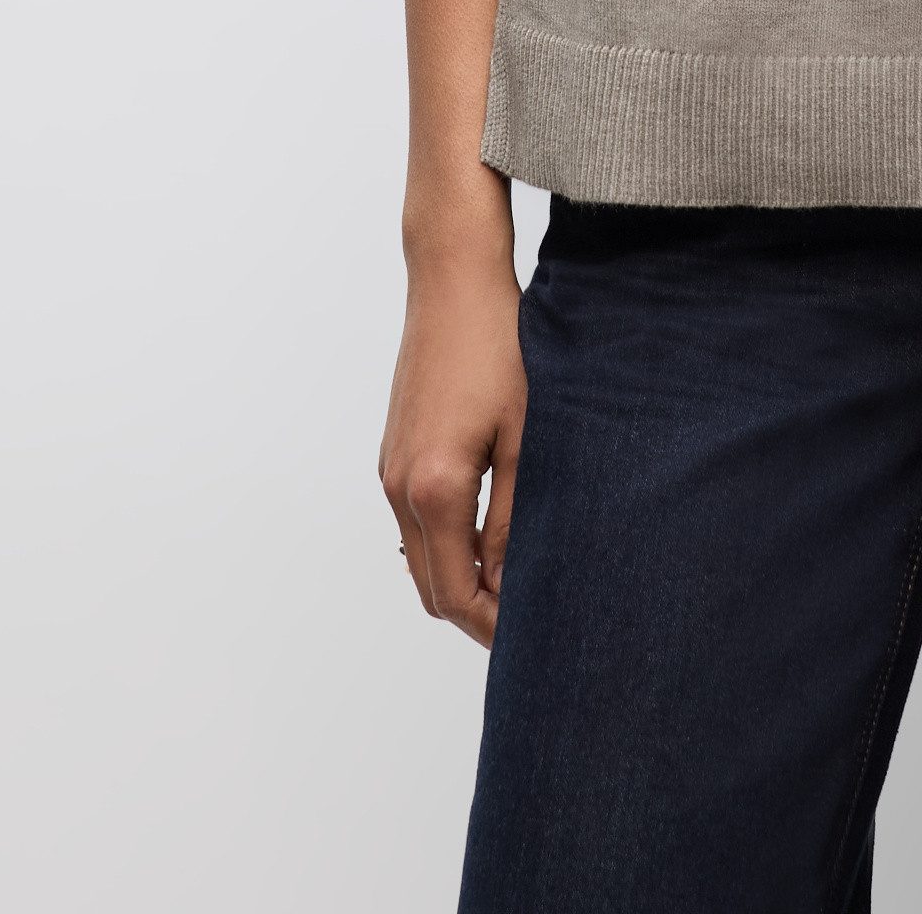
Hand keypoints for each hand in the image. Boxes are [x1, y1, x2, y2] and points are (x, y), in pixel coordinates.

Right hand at [379, 238, 525, 647]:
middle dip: (475, 612)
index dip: (492, 628)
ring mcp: (389, 470)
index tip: (532, 640)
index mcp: (434, 489)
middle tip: (529, 620)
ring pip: (419, 558)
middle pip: (430, 588)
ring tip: (516, 581)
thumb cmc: (500, 349)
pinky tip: (489, 535)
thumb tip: (510, 584)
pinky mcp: (393, 452)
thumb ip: (516, 517)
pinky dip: (445, 545)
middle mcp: (399, 487)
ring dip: (460, 578)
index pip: (456, 594)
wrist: (453, 281)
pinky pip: (413, 522)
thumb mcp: (525, 436)